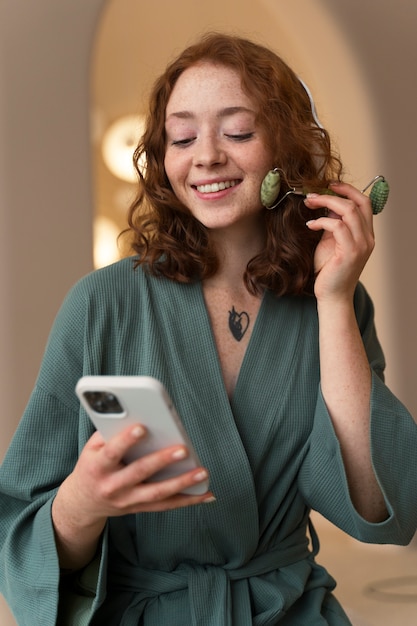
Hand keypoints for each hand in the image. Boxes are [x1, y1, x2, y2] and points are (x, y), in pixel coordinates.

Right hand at [56, 424, 212, 527]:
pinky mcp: (139, 508)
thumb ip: (109, 433)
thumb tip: (136, 414)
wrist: (82, 503)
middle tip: (183, 449)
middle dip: (162, 461)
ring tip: (202, 472)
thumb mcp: (91, 448)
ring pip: (157, 494)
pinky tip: (207, 494)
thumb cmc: (92, 466)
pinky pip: (166, 506)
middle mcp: (112, 487)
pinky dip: (188, 500)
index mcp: (97, 467)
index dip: (126, 440)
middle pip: (139, 473)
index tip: (142, 427)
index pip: (112, 453)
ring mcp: (126, 501)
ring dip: (182, 483)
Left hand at [304, 182, 374, 301]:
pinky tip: (310, 225)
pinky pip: (337, 226)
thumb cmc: (328, 270)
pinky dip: (321, 222)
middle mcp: (368, 238)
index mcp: (366, 234)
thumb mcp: (331, 242)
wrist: (331, 296)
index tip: (330, 185)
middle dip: (334, 193)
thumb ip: (333, 224)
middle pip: (358, 203)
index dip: (348, 190)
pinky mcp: (350, 253)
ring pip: (348, 211)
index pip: (364, 203)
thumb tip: (327, 206)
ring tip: (309, 204)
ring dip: (325, 203)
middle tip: (313, 194)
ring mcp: (361, 246)